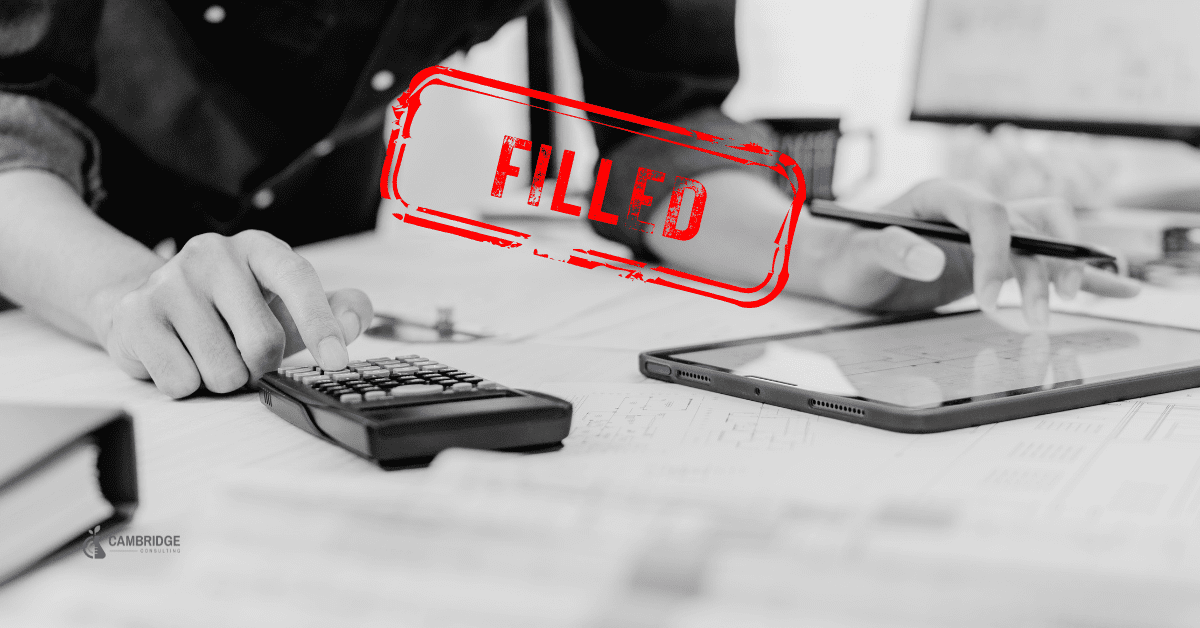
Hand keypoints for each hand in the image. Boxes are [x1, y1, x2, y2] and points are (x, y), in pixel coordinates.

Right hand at [97, 230, 372, 397]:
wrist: (152, 306)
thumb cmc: (235, 311)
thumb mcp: (290, 307)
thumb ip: (337, 310)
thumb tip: (354, 318)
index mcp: (259, 248)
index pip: (298, 281)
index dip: (321, 324)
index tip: (337, 360)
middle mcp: (213, 254)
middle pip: (262, 343)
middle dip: (261, 366)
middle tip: (246, 354)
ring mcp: (170, 281)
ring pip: (221, 371)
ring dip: (222, 378)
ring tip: (208, 353)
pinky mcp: (136, 315)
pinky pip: (180, 381)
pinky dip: (186, 384)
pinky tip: (179, 356)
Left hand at [807, 179, 1139, 325]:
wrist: (845, 265)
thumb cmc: (848, 255)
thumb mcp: (858, 255)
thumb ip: (890, 250)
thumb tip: (929, 258)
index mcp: (940, 196)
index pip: (985, 213)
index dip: (995, 254)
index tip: (989, 299)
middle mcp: (971, 208)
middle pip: (1027, 223)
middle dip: (1044, 263)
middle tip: (1042, 312)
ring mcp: (988, 232)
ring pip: (1047, 233)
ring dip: (1066, 265)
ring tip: (1071, 301)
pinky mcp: (997, 257)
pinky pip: (1046, 257)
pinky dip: (1080, 271)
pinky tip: (1116, 286)